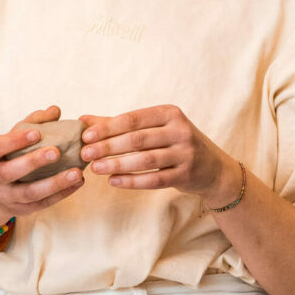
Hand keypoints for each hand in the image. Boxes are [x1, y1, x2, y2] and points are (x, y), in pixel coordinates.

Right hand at [0, 106, 84, 225]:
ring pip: (30, 193)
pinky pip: (43, 203)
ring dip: (55, 183)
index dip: (14, 141)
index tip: (36, 133)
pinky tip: (78, 182)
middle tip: (56, 152)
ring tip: (77, 172)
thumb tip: (55, 110)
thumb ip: (34, 122)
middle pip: (10, 172)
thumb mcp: (16, 137)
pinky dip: (62, 193)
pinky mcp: (22, 210)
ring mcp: (7, 196)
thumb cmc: (10, 155)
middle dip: (33, 162)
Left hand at [79, 105, 241, 205]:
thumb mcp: (154, 128)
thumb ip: (118, 123)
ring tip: (96, 168)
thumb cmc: (174, 142)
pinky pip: (154, 179)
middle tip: (85, 153)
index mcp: (170, 113)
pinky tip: (114, 181)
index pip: (133, 118)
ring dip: (117, 164)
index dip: (108, 127)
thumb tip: (83, 120)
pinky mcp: (186, 175)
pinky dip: (132, 181)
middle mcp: (180, 130)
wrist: (211, 167)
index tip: (86, 135)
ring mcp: (185, 153)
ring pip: (145, 160)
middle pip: (137, 139)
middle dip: (108, 146)